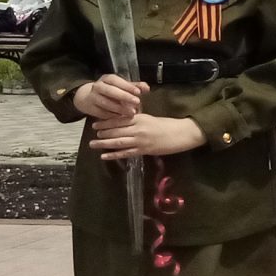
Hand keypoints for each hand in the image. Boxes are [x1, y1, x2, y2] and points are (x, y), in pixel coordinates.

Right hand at [72, 76, 144, 122]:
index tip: (138, 92)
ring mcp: (92, 97)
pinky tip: (121, 117)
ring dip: (119, 109)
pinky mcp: (90, 108)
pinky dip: (112, 115)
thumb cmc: (110, 91)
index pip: (116, 80)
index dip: (127, 86)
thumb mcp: (121, 86)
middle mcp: (98, 86)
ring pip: (105, 103)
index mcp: (107, 79)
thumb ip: (134, 87)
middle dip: (124, 97)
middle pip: (110, 91)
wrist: (88, 97)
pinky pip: (101, 113)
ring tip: (131, 113)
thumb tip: (146, 88)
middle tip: (137, 102)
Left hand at [90, 113, 204, 159]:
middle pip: (115, 131)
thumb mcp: (152, 119)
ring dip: (104, 143)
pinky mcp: (144, 150)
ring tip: (93, 144)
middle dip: (102, 132)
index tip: (95, 124)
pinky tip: (104, 156)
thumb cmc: (169, 125)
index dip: (105, 122)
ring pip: (118, 142)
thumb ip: (138, 120)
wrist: (182, 133)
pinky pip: (126, 153)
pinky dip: (114, 155)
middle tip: (93, 134)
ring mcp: (140, 140)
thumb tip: (124, 122)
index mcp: (140, 118)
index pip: (118, 120)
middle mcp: (138, 129)